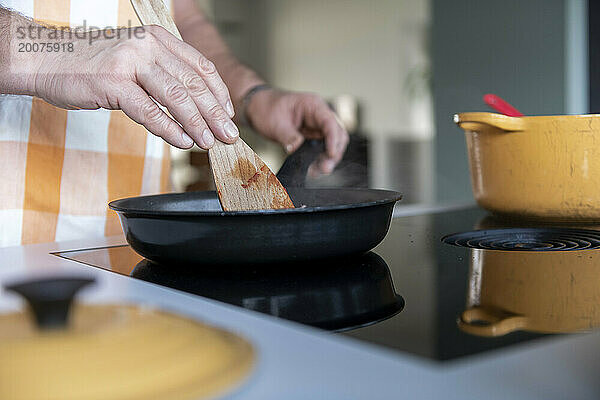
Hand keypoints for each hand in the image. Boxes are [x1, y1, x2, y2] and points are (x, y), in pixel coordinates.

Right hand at [26, 25, 237, 148]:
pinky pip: (149, 111)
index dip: (220, 93)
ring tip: (209, 143)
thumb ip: (162, 75)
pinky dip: (170, 129)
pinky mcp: (112, 83)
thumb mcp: (134, 61)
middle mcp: (147, 45)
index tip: (229, 114)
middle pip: (193, 84)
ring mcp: (130, 62)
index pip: (200, 66)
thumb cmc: (90, 65)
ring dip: (198, 124)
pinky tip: (183, 142)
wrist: (44, 59)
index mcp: (157, 38)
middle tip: (228, 136)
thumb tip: (193, 107)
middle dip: (215, 114)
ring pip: (176, 97)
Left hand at [246, 89, 348, 173]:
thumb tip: (297, 148)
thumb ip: (288, 136)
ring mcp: (316, 127)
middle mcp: (319, 116)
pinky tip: (313, 170)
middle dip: (334, 152)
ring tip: (318, 171)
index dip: (333, 140)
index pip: (330, 123)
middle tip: (325, 168)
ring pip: (332, 144)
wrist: (257, 108)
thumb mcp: (275, 123)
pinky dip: (319, 160)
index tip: (331, 154)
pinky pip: (321, 150)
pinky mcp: (312, 137)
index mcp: (313, 106)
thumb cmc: (267, 108)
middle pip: (338, 135)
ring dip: (328, 159)